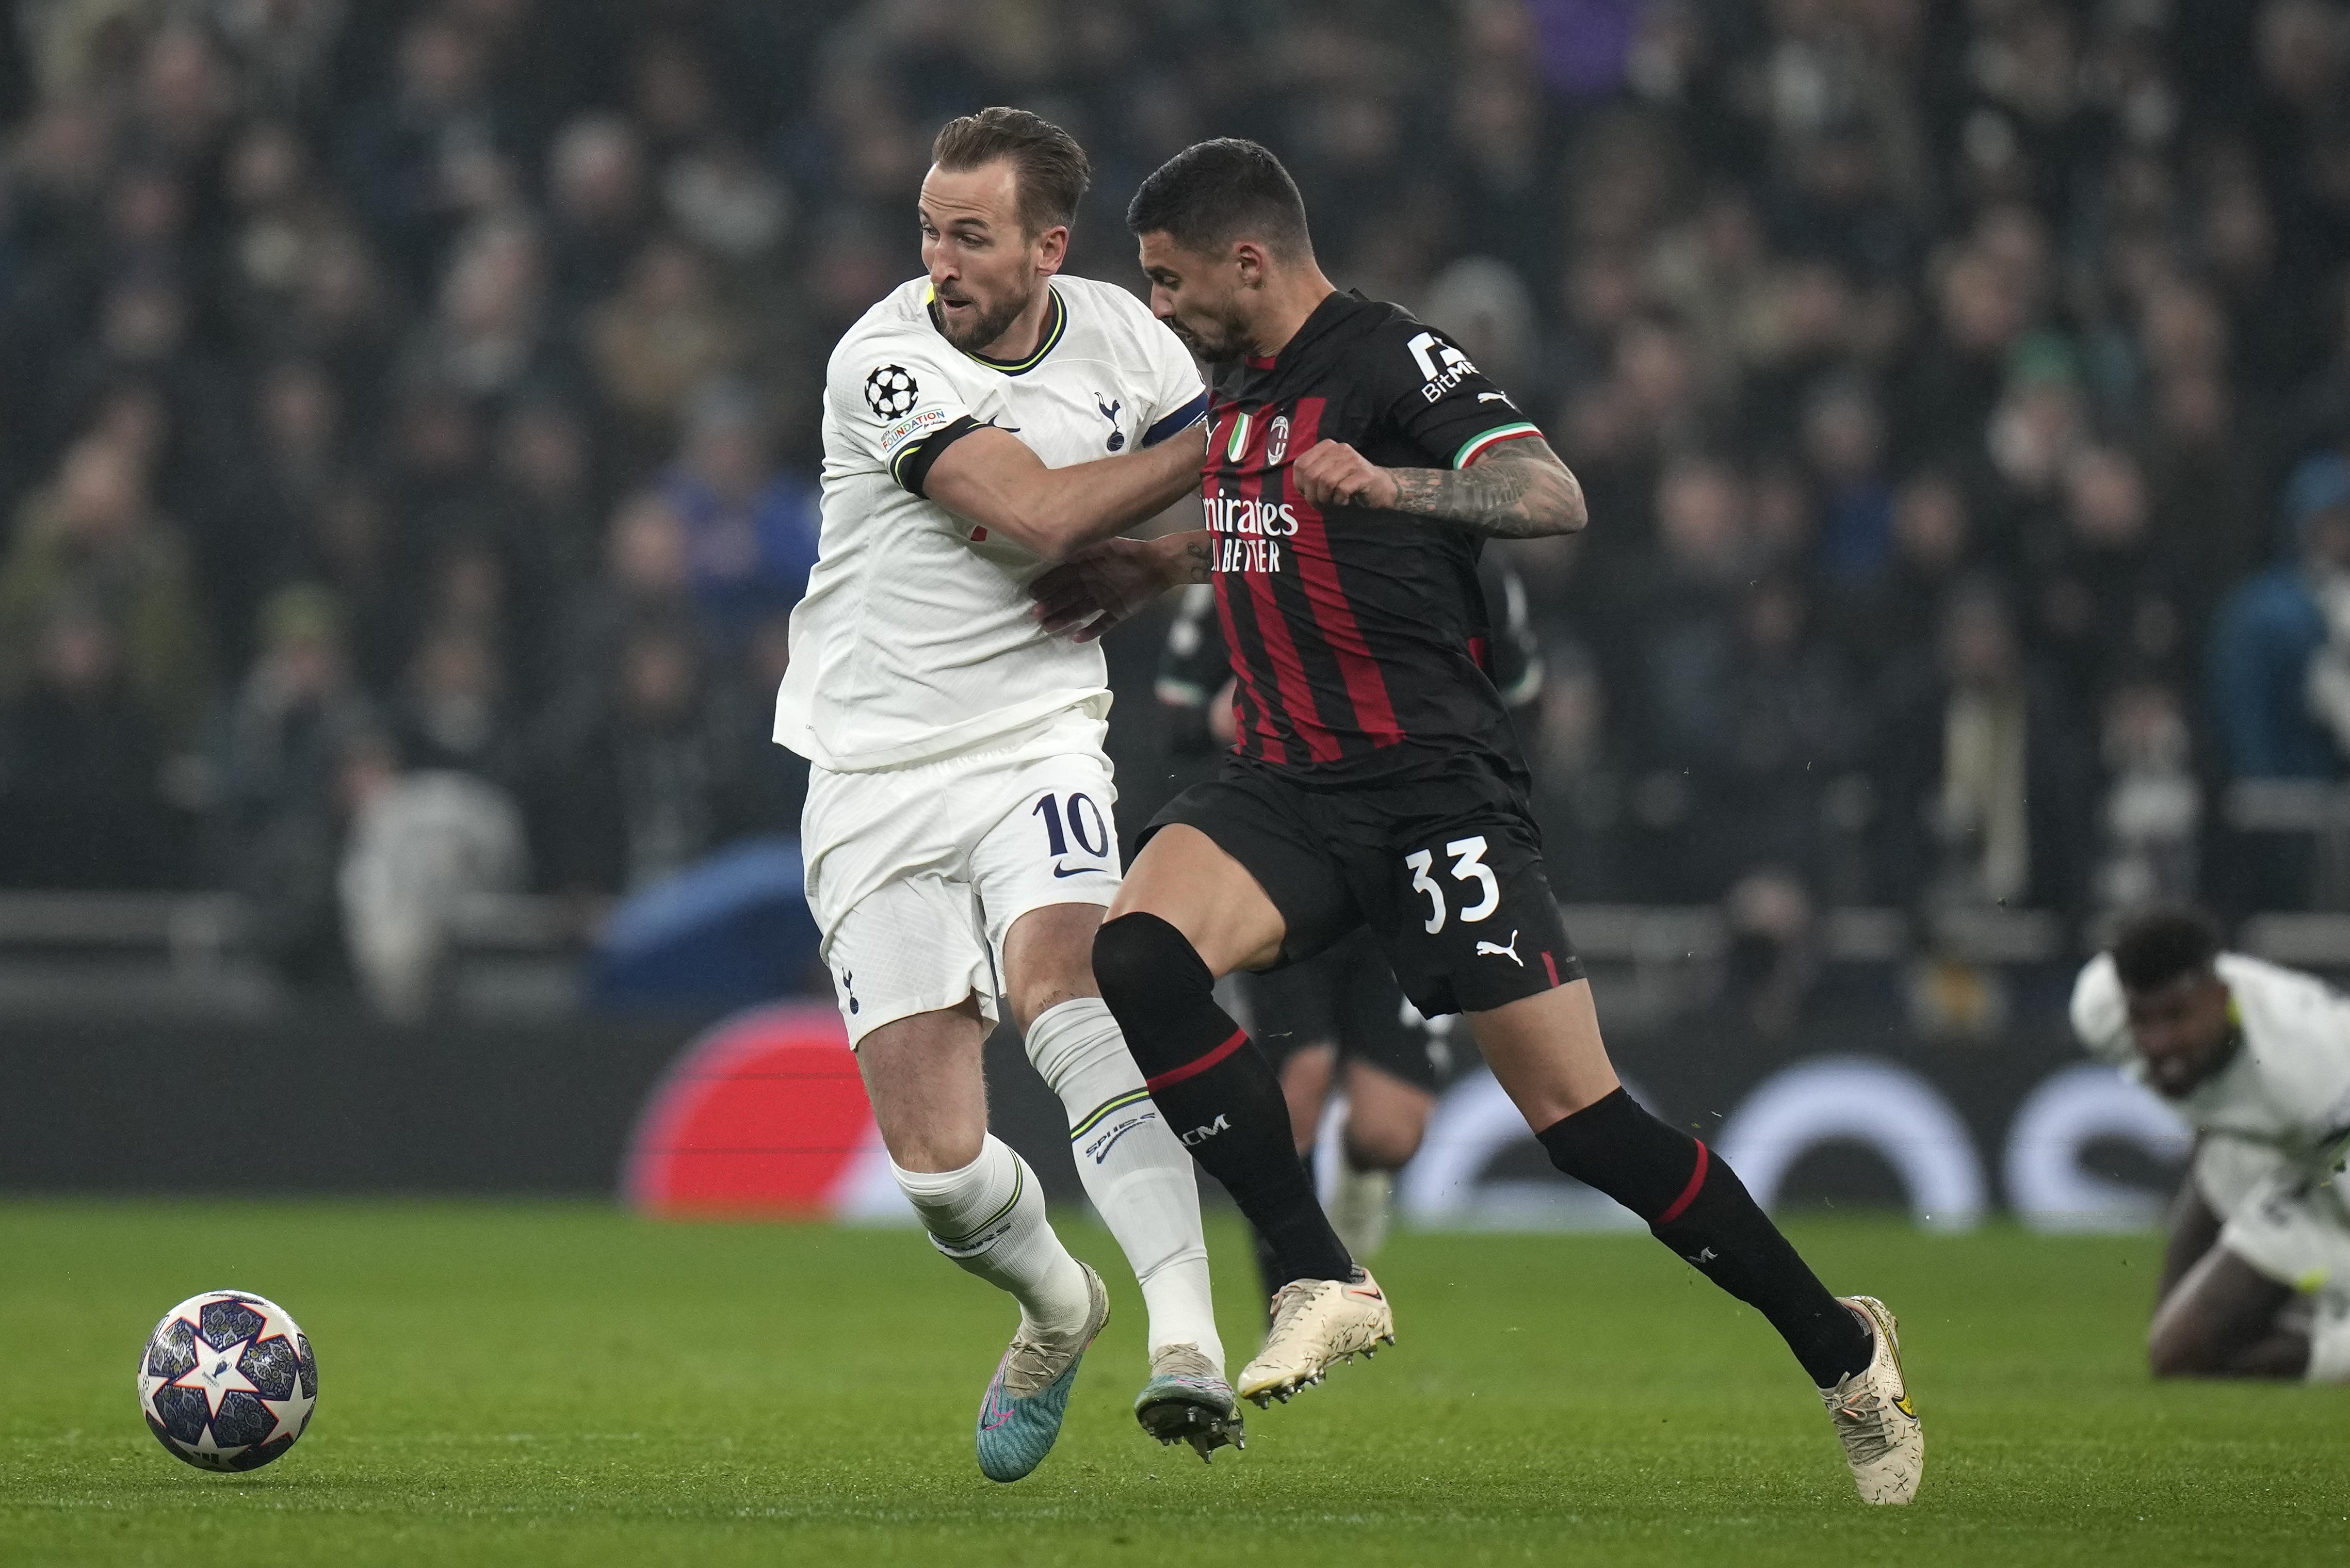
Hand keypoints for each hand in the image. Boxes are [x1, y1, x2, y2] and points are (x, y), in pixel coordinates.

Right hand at [1029, 536, 1181, 642]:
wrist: (1160, 563)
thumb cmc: (1130, 552)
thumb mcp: (1105, 545)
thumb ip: (1084, 549)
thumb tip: (1058, 552)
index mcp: (1087, 568)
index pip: (1062, 577)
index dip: (1047, 584)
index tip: (1031, 593)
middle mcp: (1092, 584)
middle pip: (1067, 597)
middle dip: (1051, 605)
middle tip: (1035, 613)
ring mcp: (1104, 599)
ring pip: (1080, 611)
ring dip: (1064, 619)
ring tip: (1047, 627)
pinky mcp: (1118, 611)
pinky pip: (1102, 624)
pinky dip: (1091, 631)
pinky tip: (1076, 638)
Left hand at [1291, 440, 1398, 509]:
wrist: (1380, 488)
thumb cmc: (1348, 484)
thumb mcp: (1327, 475)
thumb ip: (1311, 475)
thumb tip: (1299, 487)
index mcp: (1328, 447)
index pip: (1300, 464)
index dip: (1300, 484)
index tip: (1308, 494)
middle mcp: (1340, 449)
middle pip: (1312, 474)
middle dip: (1312, 495)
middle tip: (1319, 505)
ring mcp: (1353, 460)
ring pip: (1326, 482)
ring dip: (1325, 499)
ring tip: (1332, 503)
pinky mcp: (1364, 474)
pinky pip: (1342, 489)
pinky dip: (1340, 500)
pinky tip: (1344, 501)